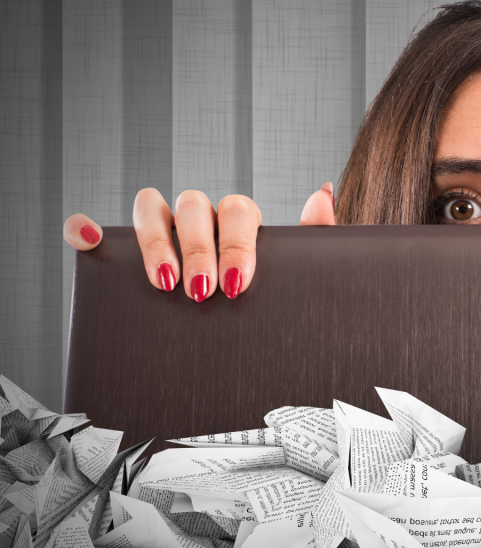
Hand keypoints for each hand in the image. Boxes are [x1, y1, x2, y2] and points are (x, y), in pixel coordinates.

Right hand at [62, 182, 335, 300]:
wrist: (253, 351)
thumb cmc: (273, 305)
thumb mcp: (301, 278)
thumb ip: (316, 238)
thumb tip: (322, 193)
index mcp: (242, 224)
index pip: (238, 211)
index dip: (236, 243)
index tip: (238, 282)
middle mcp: (201, 221)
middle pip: (195, 206)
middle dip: (199, 248)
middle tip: (204, 291)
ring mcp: (163, 233)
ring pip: (151, 207)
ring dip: (155, 240)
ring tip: (165, 282)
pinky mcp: (123, 253)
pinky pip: (101, 232)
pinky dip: (88, 229)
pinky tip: (86, 238)